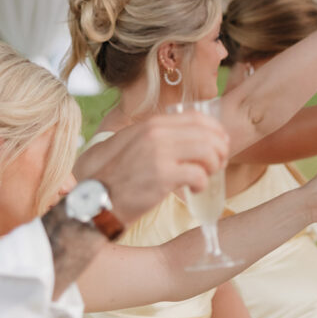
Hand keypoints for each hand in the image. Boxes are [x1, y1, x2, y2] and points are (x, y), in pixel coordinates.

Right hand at [77, 115, 229, 225]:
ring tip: (205, 177)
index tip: (220, 146)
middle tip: (217, 166)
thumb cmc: (116, 176)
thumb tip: (193, 137)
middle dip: (220, 151)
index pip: (198, 117)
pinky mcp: (162, 176)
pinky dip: (202, 184)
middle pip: (208, 134)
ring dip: (214, 167)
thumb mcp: (134, 145)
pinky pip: (198, 175)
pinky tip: (194, 190)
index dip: (216, 131)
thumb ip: (159, 137)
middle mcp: (156, 133)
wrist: (94, 199)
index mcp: (152, 124)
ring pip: (208, 152)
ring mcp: (159, 153)